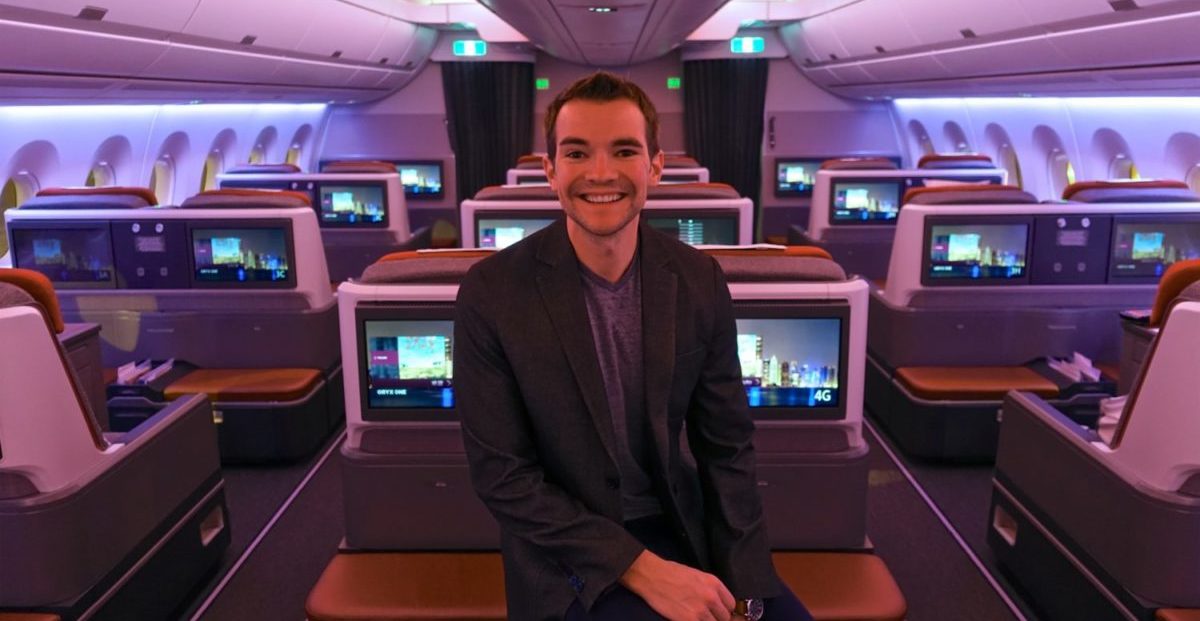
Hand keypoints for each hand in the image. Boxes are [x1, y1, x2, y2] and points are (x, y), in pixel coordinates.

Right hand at [619, 550, 735, 620]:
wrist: (651, 576)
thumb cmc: (671, 573)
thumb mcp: (697, 576)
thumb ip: (709, 589)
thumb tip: (716, 603)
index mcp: (714, 584)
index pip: (731, 604)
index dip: (724, 610)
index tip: (717, 613)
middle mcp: (711, 597)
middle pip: (725, 617)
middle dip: (716, 619)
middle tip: (705, 616)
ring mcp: (701, 610)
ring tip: (694, 617)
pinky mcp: (689, 620)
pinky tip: (688, 619)